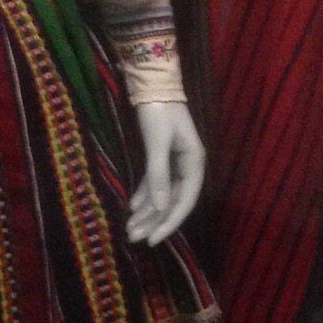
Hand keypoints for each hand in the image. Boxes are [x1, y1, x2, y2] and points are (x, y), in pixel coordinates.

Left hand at [128, 102, 205, 246]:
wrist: (152, 82)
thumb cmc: (158, 111)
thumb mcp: (157, 143)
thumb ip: (158, 176)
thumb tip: (158, 208)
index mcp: (194, 163)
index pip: (183, 202)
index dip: (168, 223)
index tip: (152, 240)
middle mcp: (187, 166)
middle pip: (172, 201)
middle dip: (153, 221)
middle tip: (133, 238)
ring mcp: (175, 161)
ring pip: (162, 193)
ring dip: (146, 211)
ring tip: (129, 228)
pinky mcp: (162, 155)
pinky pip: (154, 181)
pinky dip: (144, 194)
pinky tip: (132, 206)